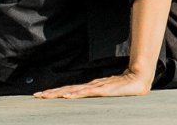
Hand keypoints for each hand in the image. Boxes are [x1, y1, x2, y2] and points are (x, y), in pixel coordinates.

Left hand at [33, 72, 152, 99]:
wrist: (139, 78)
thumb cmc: (125, 87)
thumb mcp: (108, 93)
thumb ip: (99, 94)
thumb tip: (88, 97)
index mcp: (90, 87)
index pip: (69, 90)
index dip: (55, 92)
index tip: (41, 95)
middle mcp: (90, 86)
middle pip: (67, 89)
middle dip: (52, 93)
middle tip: (37, 96)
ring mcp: (96, 87)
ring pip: (74, 90)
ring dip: (59, 93)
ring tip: (47, 96)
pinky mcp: (103, 90)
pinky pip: (87, 92)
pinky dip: (76, 94)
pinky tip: (68, 96)